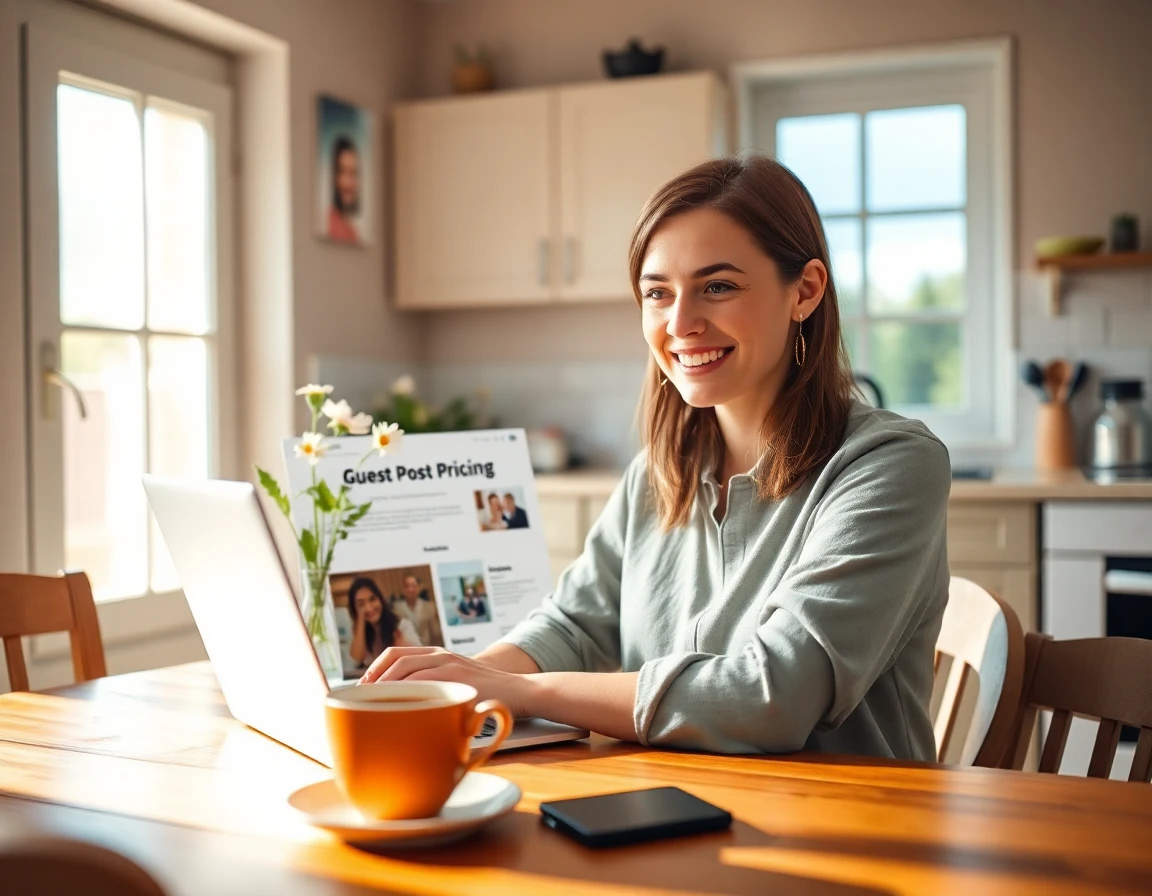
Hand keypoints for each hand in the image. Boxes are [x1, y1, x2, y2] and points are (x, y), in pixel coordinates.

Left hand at [358, 647, 533, 716]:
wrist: (519, 691)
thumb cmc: (484, 695)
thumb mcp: (454, 686)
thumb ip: (432, 691)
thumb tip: (399, 712)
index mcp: (435, 654)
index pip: (395, 653)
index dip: (374, 668)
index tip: (359, 688)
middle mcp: (440, 655)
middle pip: (396, 660)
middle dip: (373, 679)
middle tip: (361, 700)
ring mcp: (450, 665)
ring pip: (407, 670)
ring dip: (386, 688)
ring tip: (373, 706)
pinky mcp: (459, 679)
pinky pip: (425, 684)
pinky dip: (408, 694)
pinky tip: (399, 709)